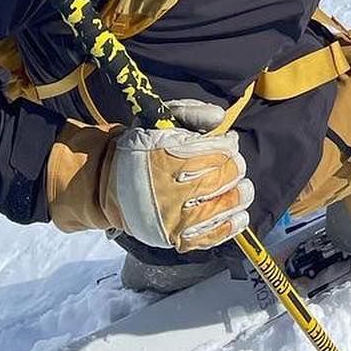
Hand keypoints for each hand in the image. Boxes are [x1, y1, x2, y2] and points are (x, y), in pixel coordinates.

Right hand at [48, 100, 252, 250]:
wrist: (106, 185)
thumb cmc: (139, 150)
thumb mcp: (159, 121)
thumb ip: (191, 113)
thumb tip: (220, 118)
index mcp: (169, 157)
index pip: (216, 152)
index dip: (228, 146)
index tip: (229, 143)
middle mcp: (172, 189)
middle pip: (222, 179)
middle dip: (236, 169)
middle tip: (236, 165)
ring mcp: (174, 218)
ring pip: (220, 208)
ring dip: (239, 197)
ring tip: (244, 190)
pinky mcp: (174, 238)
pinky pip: (209, 236)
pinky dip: (230, 228)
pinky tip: (240, 218)